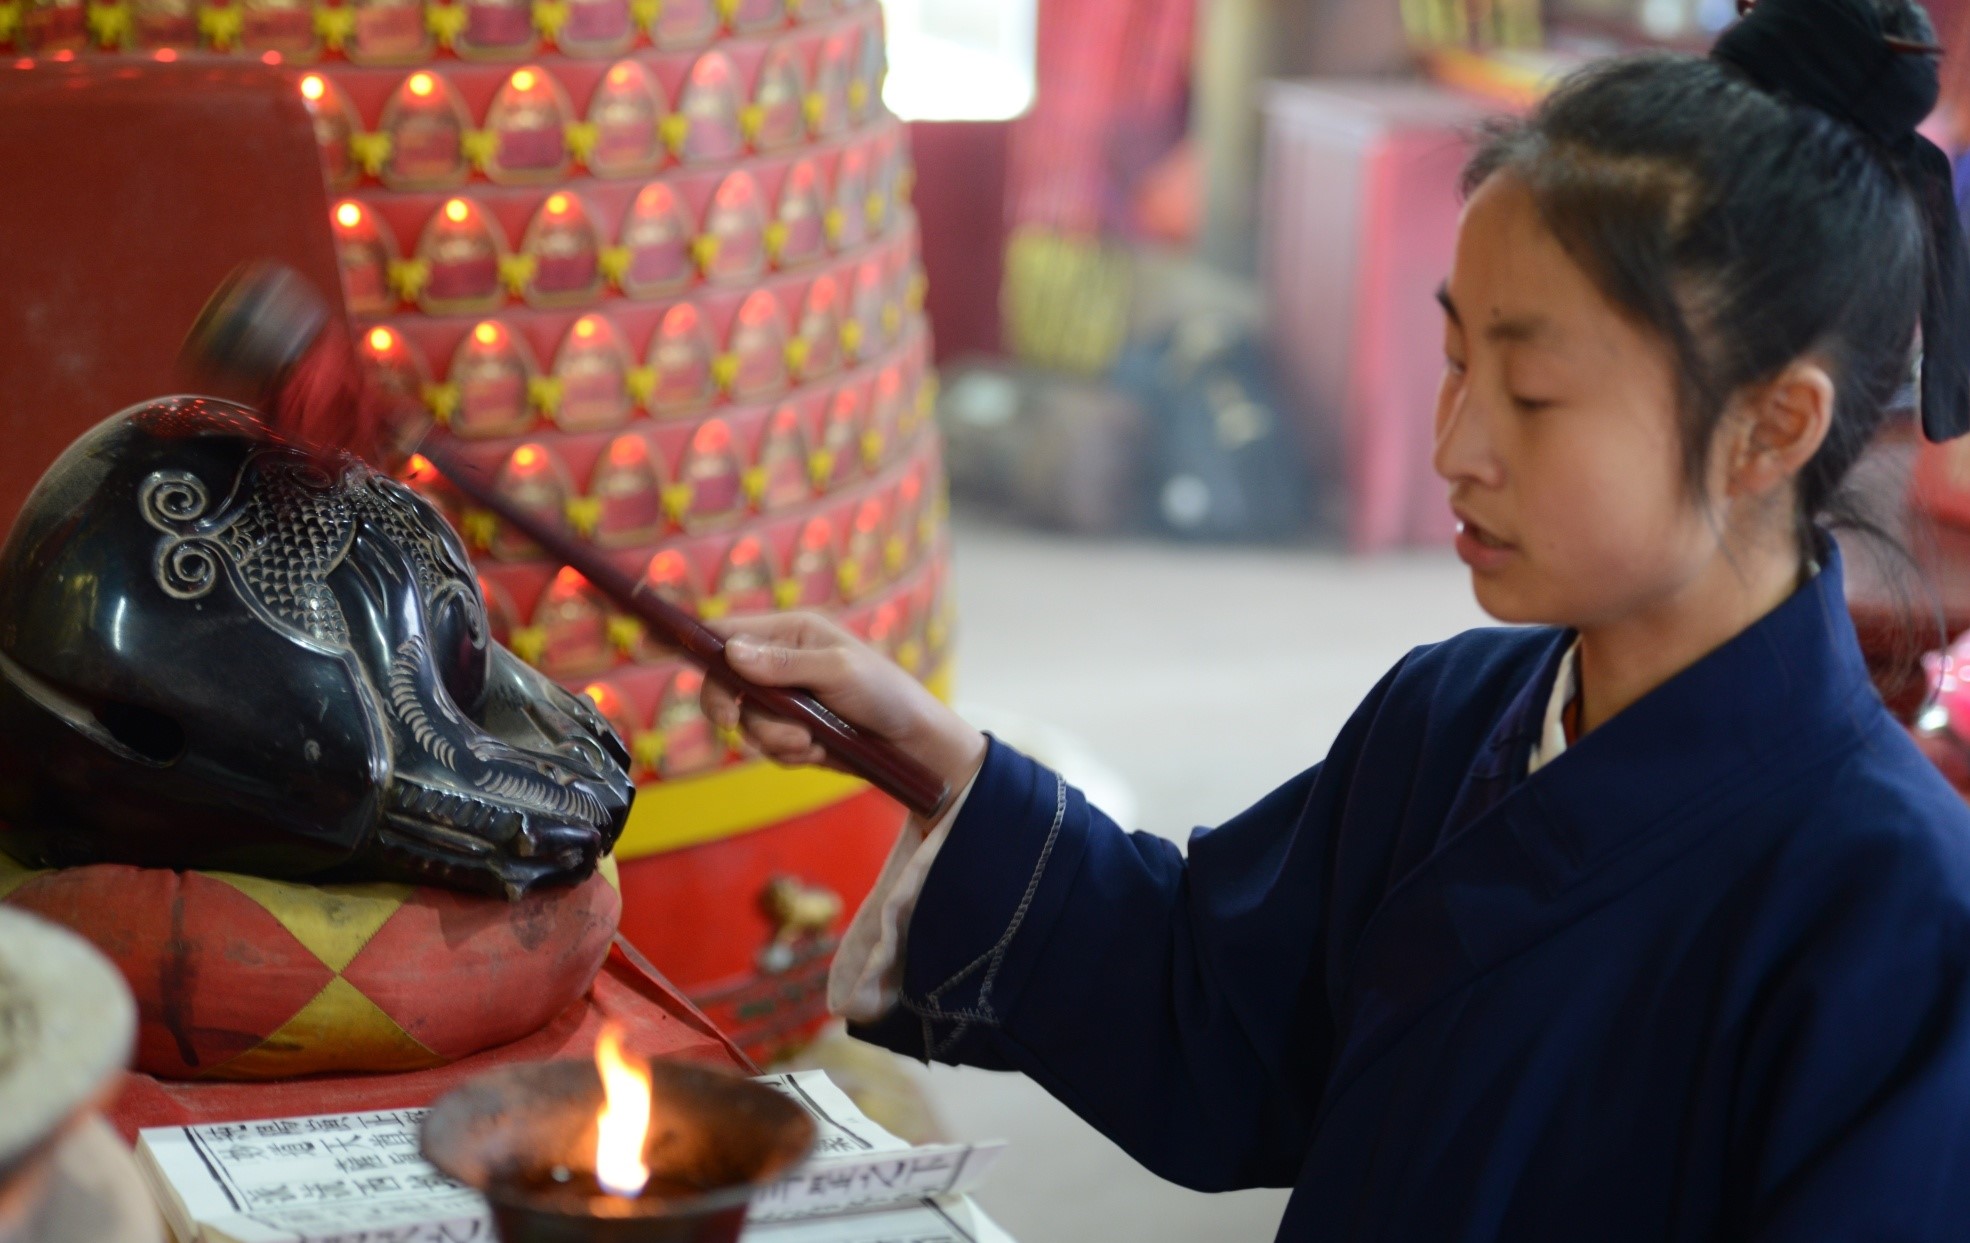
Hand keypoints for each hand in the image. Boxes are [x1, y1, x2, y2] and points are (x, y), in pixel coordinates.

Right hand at [702, 613, 985, 793]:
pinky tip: (821, 750)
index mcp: (791, 632)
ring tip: (814, 739)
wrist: (914, 746)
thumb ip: (785, 666)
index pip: (725, 630)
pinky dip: (790, 754)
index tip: (648, 643)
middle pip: (721, 682)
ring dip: (775, 737)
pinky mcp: (790, 733)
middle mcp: (779, 663)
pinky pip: (766, 748)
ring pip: (745, 722)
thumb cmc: (886, 694)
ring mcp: (783, 700)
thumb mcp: (840, 673)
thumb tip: (731, 654)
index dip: (687, 637)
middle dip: (731, 707)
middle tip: (739, 720)